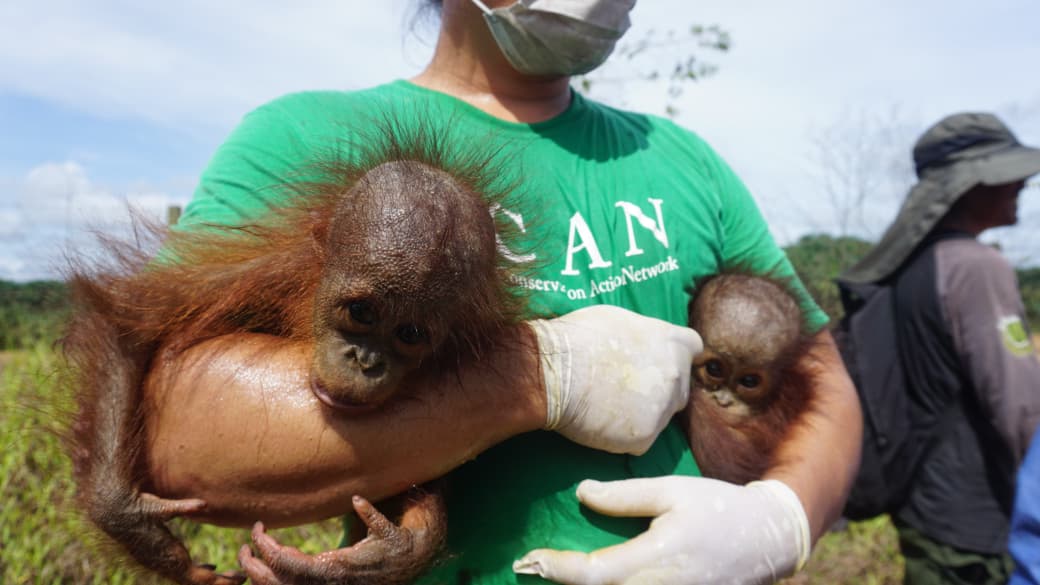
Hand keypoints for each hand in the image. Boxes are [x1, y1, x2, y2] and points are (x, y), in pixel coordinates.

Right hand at [91, 490, 243, 584]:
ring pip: (190, 579)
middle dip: (220, 583)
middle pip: (198, 583)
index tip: (238, 579)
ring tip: (231, 574)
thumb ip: (183, 507)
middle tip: (242, 577)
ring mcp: (162, 564)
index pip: (199, 579)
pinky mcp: (160, 559)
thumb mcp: (161, 508)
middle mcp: (166, 565)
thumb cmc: (140, 508)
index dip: (219, 582)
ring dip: (211, 578)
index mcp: (170, 557)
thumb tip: (203, 504)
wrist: (114, 513)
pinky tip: (210, 566)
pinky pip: (183, 572)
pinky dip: (199, 572)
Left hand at [239, 489, 445, 584]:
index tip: (258, 530)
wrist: (407, 564)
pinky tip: (264, 568)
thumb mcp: (387, 529)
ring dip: (260, 576)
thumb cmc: (395, 542)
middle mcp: (328, 581)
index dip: (269, 550)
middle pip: (280, 582)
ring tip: (247, 557)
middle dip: (255, 566)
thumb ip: (372, 515)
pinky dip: (274, 581)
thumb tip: (358, 500)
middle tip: (242, 545)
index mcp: (338, 567)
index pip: (292, 564)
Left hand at [513, 477, 810, 584]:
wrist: (765, 540)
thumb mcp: (672, 491)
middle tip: (528, 569)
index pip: (593, 575)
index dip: (556, 569)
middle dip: (561, 584)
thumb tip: (581, 494)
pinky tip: (587, 578)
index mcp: (657, 559)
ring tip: (552, 572)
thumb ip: (625, 496)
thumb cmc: (717, 509)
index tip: (529, 559)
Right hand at [530, 305, 702, 454]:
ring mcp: (662, 408)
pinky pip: (640, 440)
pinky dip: (623, 436)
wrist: (553, 372)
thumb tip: (647, 343)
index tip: (658, 362)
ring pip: (660, 417)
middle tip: (625, 390)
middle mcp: (675, 375)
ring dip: (641, 415)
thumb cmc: (577, 339)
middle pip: (679, 389)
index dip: (675, 357)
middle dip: (659, 391)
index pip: (693, 349)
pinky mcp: (644, 436)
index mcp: (672, 342)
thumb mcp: (619, 320)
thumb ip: (645, 335)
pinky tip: (601, 422)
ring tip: (606, 405)